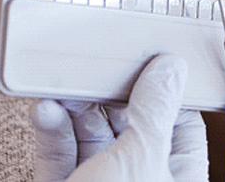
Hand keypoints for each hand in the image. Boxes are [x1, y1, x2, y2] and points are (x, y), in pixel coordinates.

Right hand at [29, 54, 207, 181]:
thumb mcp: (141, 161)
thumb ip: (155, 110)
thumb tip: (173, 65)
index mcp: (175, 178)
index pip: (178, 122)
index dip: (162, 88)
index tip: (144, 55)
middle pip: (130, 124)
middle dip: (109, 95)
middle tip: (93, 66)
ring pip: (92, 136)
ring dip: (76, 109)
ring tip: (63, 85)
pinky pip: (61, 157)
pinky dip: (53, 132)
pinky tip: (46, 111)